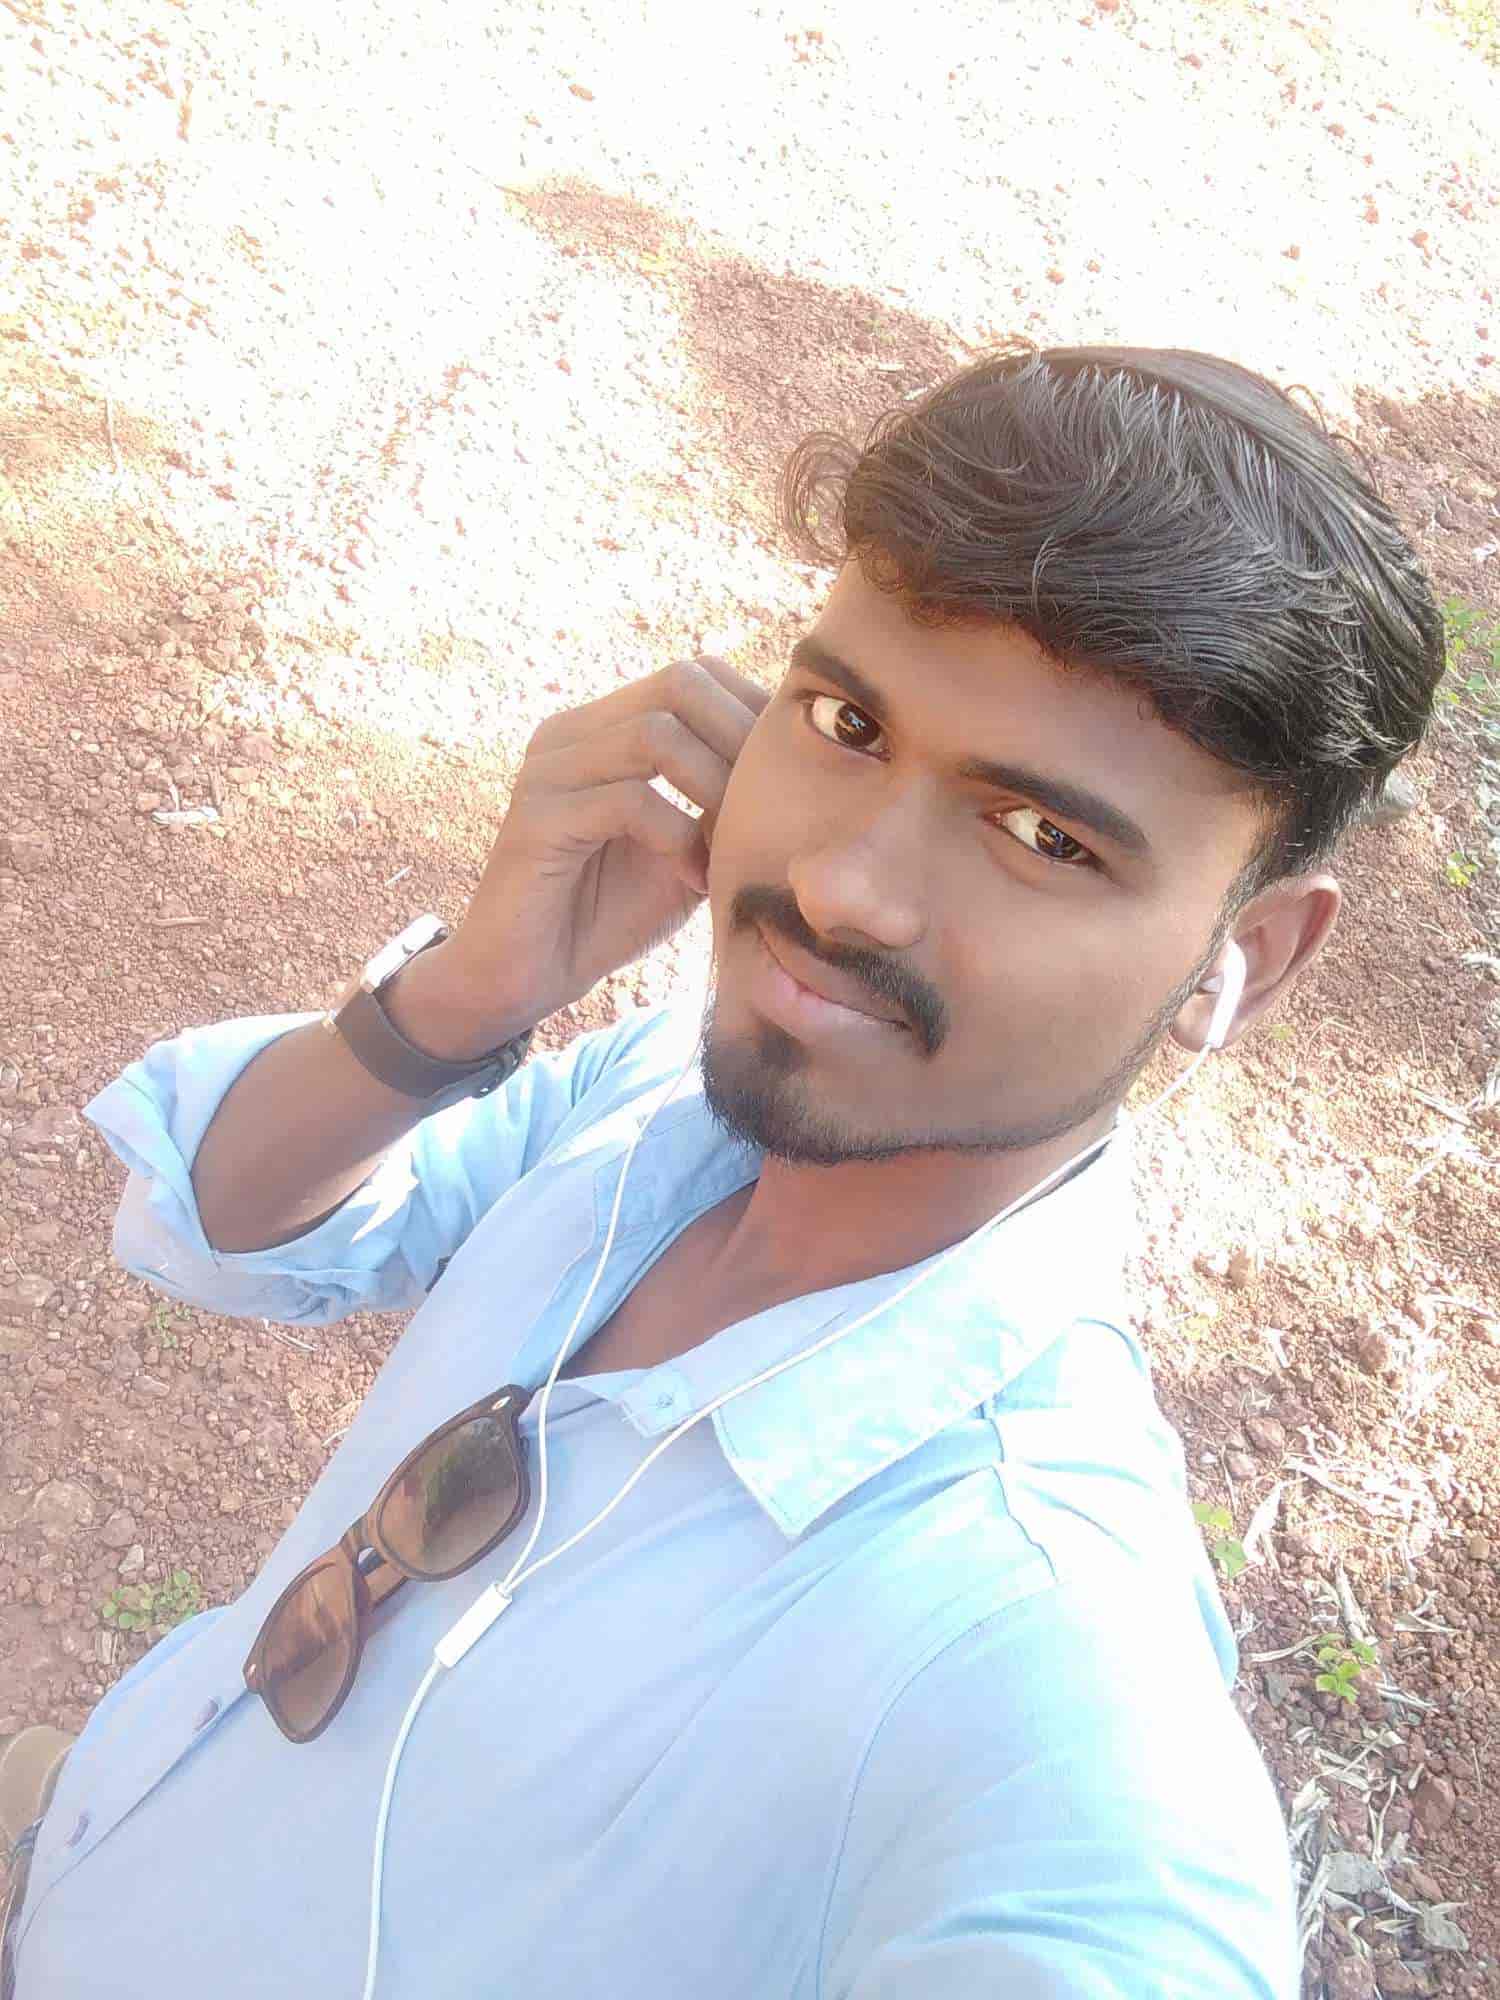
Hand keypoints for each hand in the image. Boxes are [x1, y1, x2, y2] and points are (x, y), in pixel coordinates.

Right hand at [429, 655, 769, 1038]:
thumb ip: (724, 806)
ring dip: (713, 789)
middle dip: (738, 742)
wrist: (525, 976)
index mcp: (604, 727)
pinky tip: (692, 878)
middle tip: (764, 809)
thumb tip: (800, 775)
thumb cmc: (607, 914)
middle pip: (679, 683)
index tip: (783, 782)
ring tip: (728, 847)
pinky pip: (627, 801)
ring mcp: (549, 770)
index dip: (751, 716)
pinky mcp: (536, 818)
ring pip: (656, 735)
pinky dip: (677, 836)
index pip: (695, 674)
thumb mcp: (685, 850)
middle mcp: (571, 732)